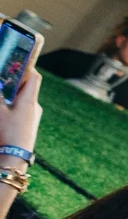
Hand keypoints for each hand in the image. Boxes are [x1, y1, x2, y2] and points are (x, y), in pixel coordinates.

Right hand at [0, 34, 43, 153]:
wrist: (13, 160)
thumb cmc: (6, 133)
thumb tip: (0, 86)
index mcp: (30, 100)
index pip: (34, 77)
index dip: (26, 65)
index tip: (16, 58)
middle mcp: (34, 108)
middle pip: (26, 87)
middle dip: (13, 79)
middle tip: (3, 74)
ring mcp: (31, 118)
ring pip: (21, 99)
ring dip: (10, 93)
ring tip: (2, 90)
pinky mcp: (26, 127)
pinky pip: (19, 110)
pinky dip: (10, 105)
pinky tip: (2, 108)